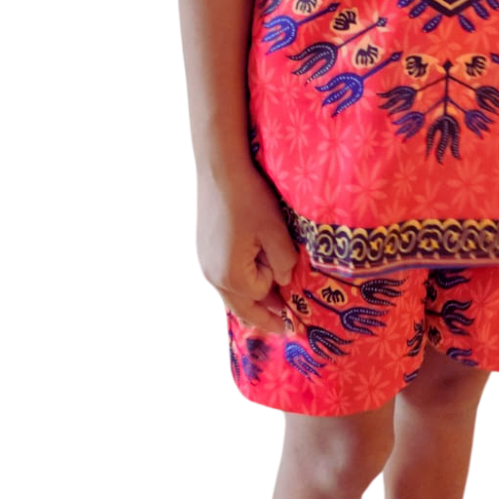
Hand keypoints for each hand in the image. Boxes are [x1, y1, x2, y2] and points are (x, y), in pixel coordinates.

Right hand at [195, 163, 301, 332]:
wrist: (220, 171)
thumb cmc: (250, 199)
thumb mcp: (276, 231)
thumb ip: (285, 262)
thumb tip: (285, 281)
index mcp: (231, 276)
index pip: (264, 296)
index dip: (281, 287)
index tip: (294, 286)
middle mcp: (213, 277)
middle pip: (242, 308)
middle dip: (264, 316)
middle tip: (283, 327)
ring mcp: (205, 264)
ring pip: (232, 294)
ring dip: (252, 298)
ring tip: (272, 302)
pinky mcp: (204, 252)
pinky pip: (225, 278)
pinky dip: (241, 282)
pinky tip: (253, 272)